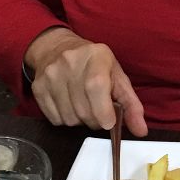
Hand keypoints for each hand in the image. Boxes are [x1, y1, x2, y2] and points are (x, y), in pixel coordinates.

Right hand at [24, 28, 146, 135]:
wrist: (57, 48)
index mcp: (96, 56)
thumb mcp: (117, 77)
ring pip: (69, 118)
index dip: (103, 111)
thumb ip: (131, 104)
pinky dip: (65, 119)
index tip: (109, 123)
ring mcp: (50, 75)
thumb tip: (141, 131)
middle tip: (100, 113)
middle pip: (83, 109)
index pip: (96, 87)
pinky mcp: (38, 88)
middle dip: (96, 120)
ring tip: (84, 106)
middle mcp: (70, 63)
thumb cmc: (95, 65)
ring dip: (80, 121)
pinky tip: (70, 105)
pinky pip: (55, 119)